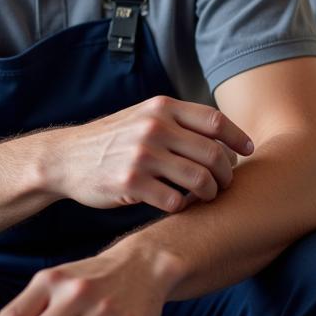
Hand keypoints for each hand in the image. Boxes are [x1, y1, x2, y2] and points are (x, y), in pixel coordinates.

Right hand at [49, 96, 253, 213]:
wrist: (66, 158)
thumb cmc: (112, 140)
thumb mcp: (143, 116)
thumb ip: (177, 121)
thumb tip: (224, 136)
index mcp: (161, 107)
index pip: (214, 120)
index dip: (238, 137)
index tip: (249, 151)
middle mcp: (154, 127)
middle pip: (213, 153)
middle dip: (226, 173)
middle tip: (224, 183)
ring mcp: (142, 155)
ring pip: (200, 180)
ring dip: (209, 193)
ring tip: (205, 197)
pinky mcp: (131, 183)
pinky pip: (174, 201)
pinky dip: (182, 207)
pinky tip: (178, 205)